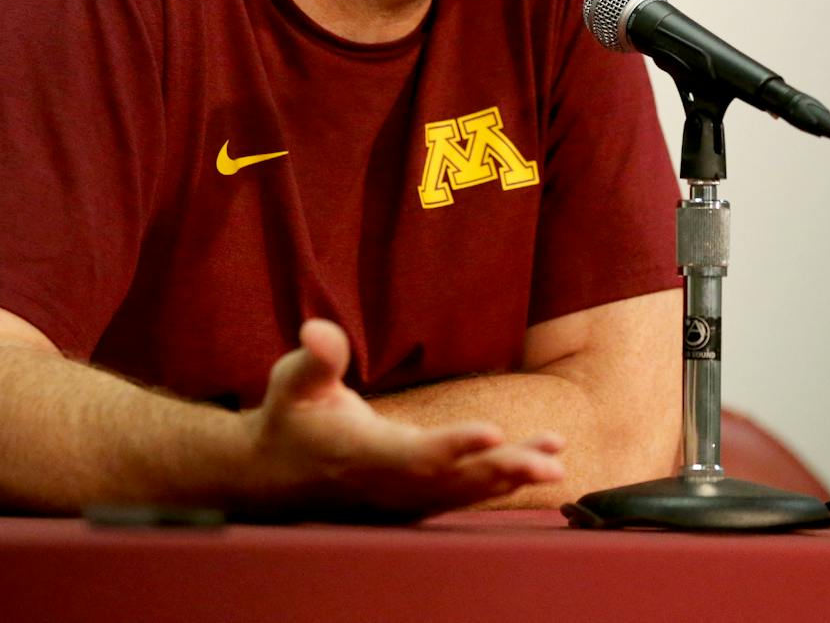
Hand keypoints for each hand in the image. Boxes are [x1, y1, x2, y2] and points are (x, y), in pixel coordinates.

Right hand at [244, 319, 565, 519]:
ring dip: (511, 477)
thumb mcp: (292, 382)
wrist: (275, 475)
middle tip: (547, 463)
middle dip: (501, 471)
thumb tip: (317, 329)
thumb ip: (315, 358)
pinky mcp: (416, 499)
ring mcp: (404, 498)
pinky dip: (503, 480)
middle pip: (453, 482)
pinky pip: (466, 494)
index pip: (413, 455)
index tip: (491, 431)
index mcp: (362, 454)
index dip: (452, 446)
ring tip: (555, 461)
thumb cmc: (290, 419)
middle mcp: (389, 484)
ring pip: (465, 492)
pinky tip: (541, 462)